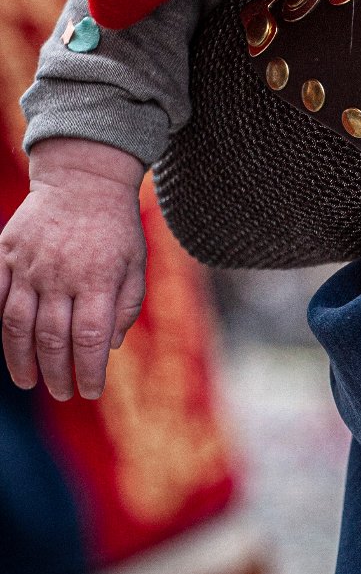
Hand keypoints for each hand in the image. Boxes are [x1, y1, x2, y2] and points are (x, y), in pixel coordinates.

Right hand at [0, 138, 146, 400]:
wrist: (83, 179)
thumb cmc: (116, 227)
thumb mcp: (135, 264)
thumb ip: (126, 306)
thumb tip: (111, 346)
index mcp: (97, 279)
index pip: (90, 339)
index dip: (89, 371)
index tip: (90, 392)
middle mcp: (60, 275)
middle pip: (52, 338)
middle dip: (56, 373)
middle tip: (61, 393)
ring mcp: (29, 264)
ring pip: (17, 323)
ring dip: (21, 359)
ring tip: (28, 382)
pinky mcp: (7, 254)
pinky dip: (0, 322)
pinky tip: (9, 343)